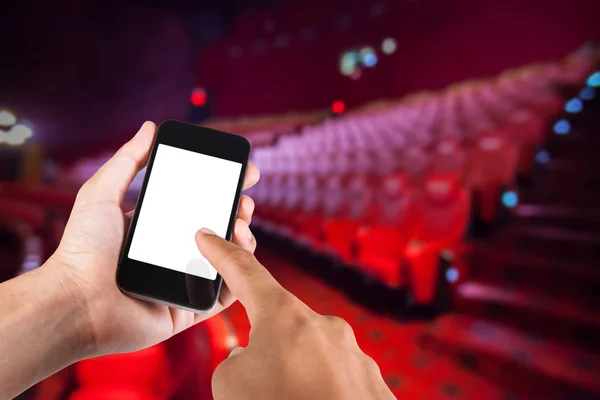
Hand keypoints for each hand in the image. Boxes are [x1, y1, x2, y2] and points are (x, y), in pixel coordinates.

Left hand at [48, 121, 259, 355]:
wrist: (77, 302)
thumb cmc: (82, 249)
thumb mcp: (101, 194)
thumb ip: (126, 161)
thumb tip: (149, 128)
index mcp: (155, 228)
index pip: (197, 204)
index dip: (221, 189)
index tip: (242, 174)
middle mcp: (171, 252)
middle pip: (216, 229)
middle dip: (237, 211)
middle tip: (244, 202)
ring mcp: (182, 280)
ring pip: (225, 258)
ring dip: (241, 239)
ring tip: (241, 224)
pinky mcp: (188, 307)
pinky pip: (222, 293)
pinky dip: (238, 275)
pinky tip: (239, 254)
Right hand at [195, 230, 394, 399]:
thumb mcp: (229, 384)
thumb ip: (238, 360)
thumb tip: (256, 359)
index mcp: (285, 316)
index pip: (246, 273)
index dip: (222, 254)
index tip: (208, 235)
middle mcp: (324, 326)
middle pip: (281, 330)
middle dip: (265, 356)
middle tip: (260, 389)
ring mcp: (353, 354)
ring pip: (309, 362)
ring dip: (295, 383)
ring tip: (288, 399)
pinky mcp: (373, 385)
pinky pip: (336, 384)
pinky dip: (321, 396)